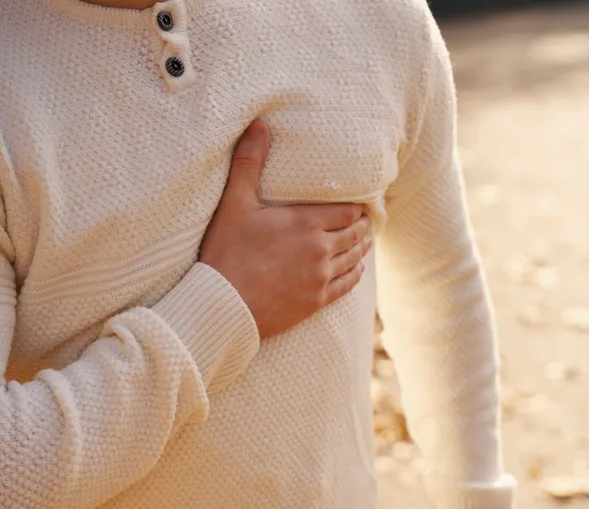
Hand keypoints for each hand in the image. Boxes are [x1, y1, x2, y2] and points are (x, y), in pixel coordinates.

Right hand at [199, 119, 371, 338]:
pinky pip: (347, 285)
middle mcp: (321, 249)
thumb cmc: (227, 252)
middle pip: (354, 234)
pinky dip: (355, 274)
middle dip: (360, 225)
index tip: (358, 203)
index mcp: (306, 223)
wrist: (224, 304)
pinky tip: (356, 269)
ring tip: (364, 240)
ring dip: (361, 248)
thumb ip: (249, 162)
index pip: (346, 211)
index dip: (355, 206)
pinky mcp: (316, 301)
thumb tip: (259, 124)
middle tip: (364, 220)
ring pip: (354, 259)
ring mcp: (320, 277)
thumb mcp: (235, 203)